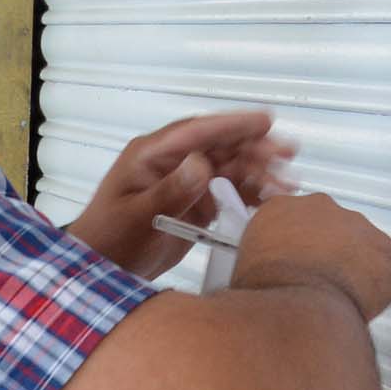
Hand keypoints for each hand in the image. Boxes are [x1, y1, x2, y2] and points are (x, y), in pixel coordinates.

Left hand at [64, 110, 296, 279]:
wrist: (102, 268)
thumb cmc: (110, 239)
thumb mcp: (137, 216)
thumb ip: (170, 191)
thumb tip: (202, 164)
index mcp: (152, 154)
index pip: (197, 132)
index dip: (232, 124)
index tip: (265, 121)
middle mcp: (172, 162)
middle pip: (220, 147)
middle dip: (255, 148)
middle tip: (288, 153)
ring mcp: (186, 181)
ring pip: (230, 169)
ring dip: (259, 172)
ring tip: (288, 183)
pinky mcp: (196, 203)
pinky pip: (228, 192)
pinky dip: (251, 194)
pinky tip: (272, 200)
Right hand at [232, 192, 390, 321]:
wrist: (298, 307)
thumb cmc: (268, 293)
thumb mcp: (243, 269)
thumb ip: (260, 260)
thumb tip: (260, 276)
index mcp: (281, 209)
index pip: (293, 220)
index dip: (296, 244)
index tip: (297, 260)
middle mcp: (322, 208)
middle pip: (330, 228)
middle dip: (328, 252)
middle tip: (319, 280)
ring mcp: (358, 227)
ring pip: (361, 246)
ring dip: (354, 267)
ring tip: (339, 296)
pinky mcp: (385, 252)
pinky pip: (385, 271)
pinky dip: (378, 288)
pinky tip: (360, 304)